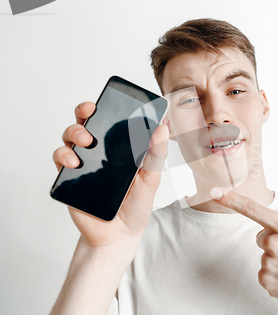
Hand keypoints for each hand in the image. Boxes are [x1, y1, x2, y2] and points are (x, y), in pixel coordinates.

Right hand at [52, 102, 168, 249]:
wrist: (119, 235)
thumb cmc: (136, 205)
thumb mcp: (151, 179)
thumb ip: (156, 154)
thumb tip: (163, 127)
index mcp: (120, 148)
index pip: (112, 121)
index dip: (108, 106)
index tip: (110, 98)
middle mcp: (100, 152)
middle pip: (87, 122)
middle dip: (85, 111)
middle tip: (91, 112)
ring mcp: (84, 163)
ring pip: (70, 136)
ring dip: (75, 132)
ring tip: (86, 142)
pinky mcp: (70, 178)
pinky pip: (60, 159)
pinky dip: (63, 155)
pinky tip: (74, 161)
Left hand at [209, 188, 277, 306]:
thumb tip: (262, 237)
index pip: (254, 210)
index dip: (232, 200)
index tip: (214, 192)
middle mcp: (275, 243)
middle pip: (261, 238)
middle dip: (274, 244)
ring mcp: (269, 263)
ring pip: (264, 256)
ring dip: (276, 262)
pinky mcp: (265, 280)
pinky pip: (264, 273)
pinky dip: (275, 276)